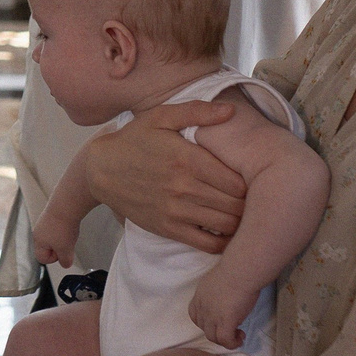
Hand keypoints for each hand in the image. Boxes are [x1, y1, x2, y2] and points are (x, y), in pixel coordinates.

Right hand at [30, 201, 80, 268]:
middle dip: (59, 248)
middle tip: (67, 243)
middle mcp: (39, 230)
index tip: (62, 252)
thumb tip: (65, 264)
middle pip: (48, 247)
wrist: (67, 205)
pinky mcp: (52, 214)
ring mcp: (45, 221)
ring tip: (69, 233)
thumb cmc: (63, 227)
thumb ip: (65, 260)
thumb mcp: (66, 250)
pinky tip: (70, 225)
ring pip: (54, 237)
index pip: (42, 258)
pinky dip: (64, 228)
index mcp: (38, 241)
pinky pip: (58, 227)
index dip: (54, 259)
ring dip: (63, 238)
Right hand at [82, 101, 245, 253]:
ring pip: (226, 225)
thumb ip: (197, 111)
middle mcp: (184, 187)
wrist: (100, 169)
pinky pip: (207, 244)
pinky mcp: (168, 228)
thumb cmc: (135, 139)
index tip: (253, 177)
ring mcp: (176, 211)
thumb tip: (230, 111)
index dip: (252, 181)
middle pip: (236, 204)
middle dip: (250, 202)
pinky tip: (227, 231)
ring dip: (240, 221)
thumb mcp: (161, 116)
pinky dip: (224, 242)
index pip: (237, 181)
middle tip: (254, 197)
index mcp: (187, 158)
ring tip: (243, 212)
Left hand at [188, 272, 258, 347]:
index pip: (194, 315)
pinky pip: (225, 341)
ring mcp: (212, 316)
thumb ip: (218, 290)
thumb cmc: (235, 269)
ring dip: (225, 340)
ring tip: (238, 335)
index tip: (219, 320)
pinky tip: (241, 337)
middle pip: (203, 328)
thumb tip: (226, 297)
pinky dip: (233, 343)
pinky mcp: (225, 322)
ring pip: (213, 337)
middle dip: (217, 331)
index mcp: (200, 295)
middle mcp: (203, 307)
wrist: (240, 270)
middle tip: (232, 327)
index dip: (205, 321)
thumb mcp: (219, 279)